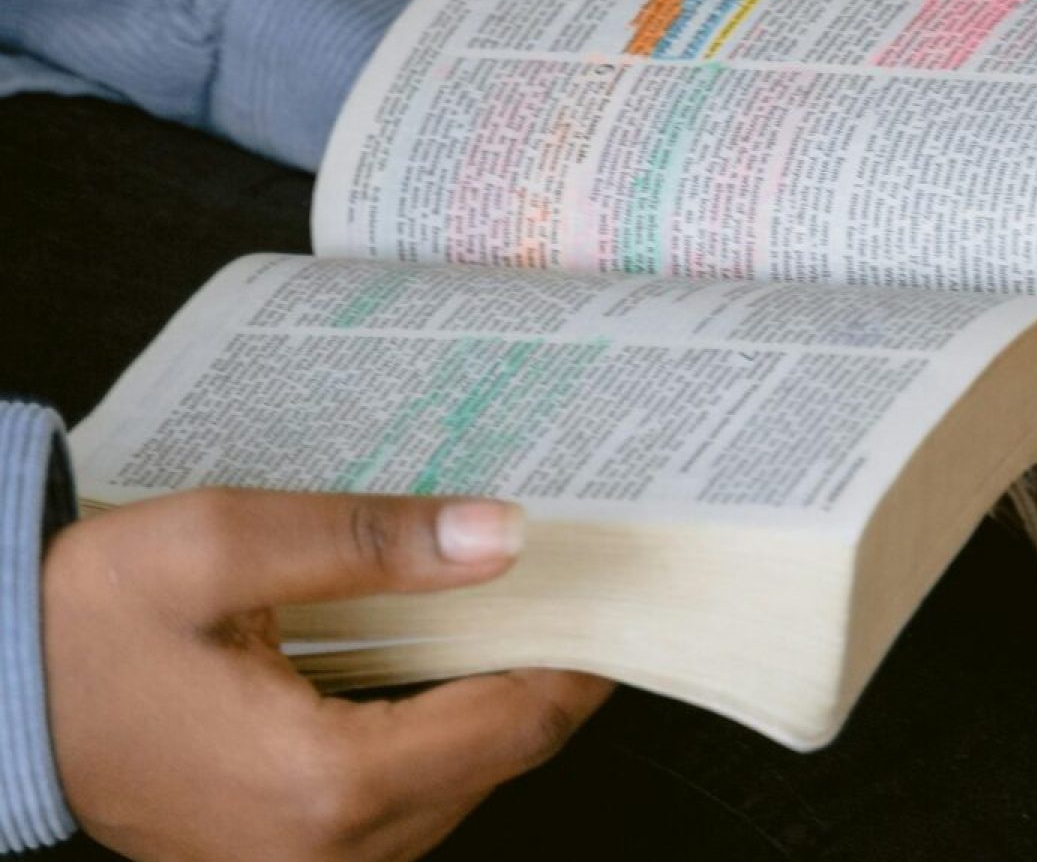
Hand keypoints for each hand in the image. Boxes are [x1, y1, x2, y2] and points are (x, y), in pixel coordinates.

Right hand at [44, 490, 611, 861]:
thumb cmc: (85, 624)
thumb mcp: (224, 547)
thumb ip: (373, 540)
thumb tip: (501, 536)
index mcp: (324, 784)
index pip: (517, 726)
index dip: (583, 655)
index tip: (621, 591)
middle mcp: (326, 852)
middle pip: (499, 761)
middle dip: (543, 669)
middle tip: (574, 581)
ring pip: (458, 788)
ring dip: (492, 704)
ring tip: (511, 609)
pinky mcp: (283, 859)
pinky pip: (403, 803)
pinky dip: (437, 734)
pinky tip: (438, 663)